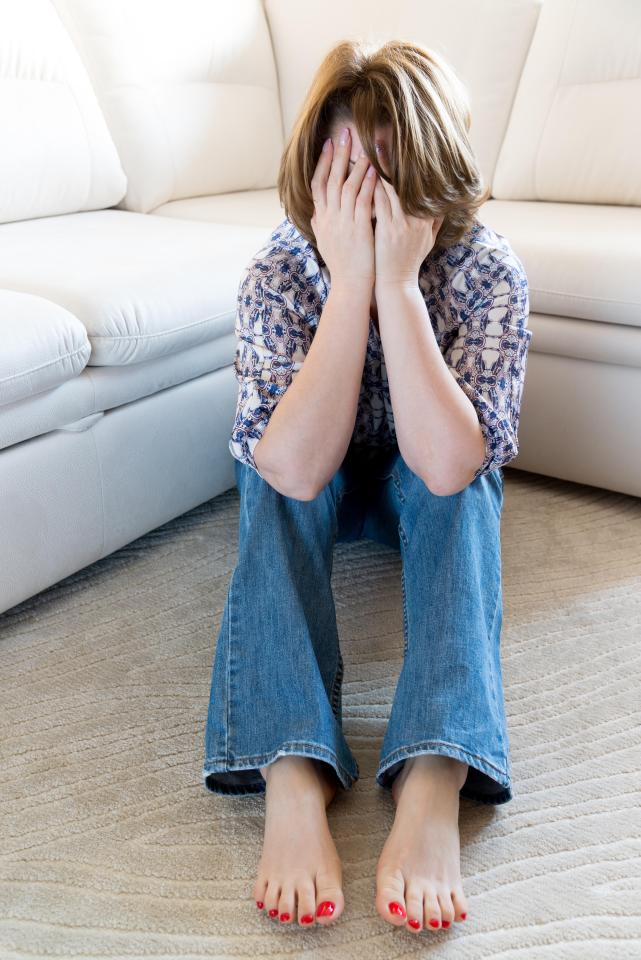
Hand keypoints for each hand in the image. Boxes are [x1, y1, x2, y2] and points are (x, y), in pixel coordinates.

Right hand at [310, 128, 377, 287]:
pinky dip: (367, 185)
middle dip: (338, 154)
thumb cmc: (342, 266)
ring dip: (355, 164)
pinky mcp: (358, 230)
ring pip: (347, 187)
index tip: (329, 144)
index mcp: (321, 220)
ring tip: (363, 146)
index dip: (323, 163)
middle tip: (345, 132)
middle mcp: (329, 218)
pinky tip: (374, 171)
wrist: (350, 287)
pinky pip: (362, 202)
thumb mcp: (325, 243)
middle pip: (331, 179)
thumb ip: (320, 226)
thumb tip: (314, 214)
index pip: (318, 184)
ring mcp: (343, 223)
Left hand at [372, 144, 444, 287]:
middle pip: (406, 181)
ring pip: (392, 188)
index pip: (419, 184)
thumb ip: (435, 221)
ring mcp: (403, 224)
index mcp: (426, 218)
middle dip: (394, 157)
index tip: (404, 143)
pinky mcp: (388, 230)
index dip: (410, 163)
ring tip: (369, 146)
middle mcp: (417, 218)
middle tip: (383, 134)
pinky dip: (372, 186)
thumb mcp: (429, 242)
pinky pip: (380, 202)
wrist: (397, 285)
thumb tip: (444, 204)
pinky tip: (362, 172)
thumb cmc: (409, 263)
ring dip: (379, 167)